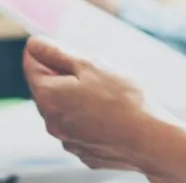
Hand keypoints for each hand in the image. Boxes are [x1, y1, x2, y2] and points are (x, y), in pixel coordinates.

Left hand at [23, 37, 160, 173]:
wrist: (145, 135)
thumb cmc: (120, 97)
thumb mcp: (90, 65)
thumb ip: (57, 54)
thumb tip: (34, 44)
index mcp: (49, 97)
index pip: (32, 69)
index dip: (41, 53)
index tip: (50, 44)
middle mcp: (51, 121)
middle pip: (49, 89)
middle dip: (64, 75)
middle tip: (91, 66)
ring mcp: (67, 139)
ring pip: (65, 108)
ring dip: (77, 95)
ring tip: (107, 88)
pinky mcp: (84, 149)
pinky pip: (80, 126)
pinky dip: (89, 115)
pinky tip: (110, 110)